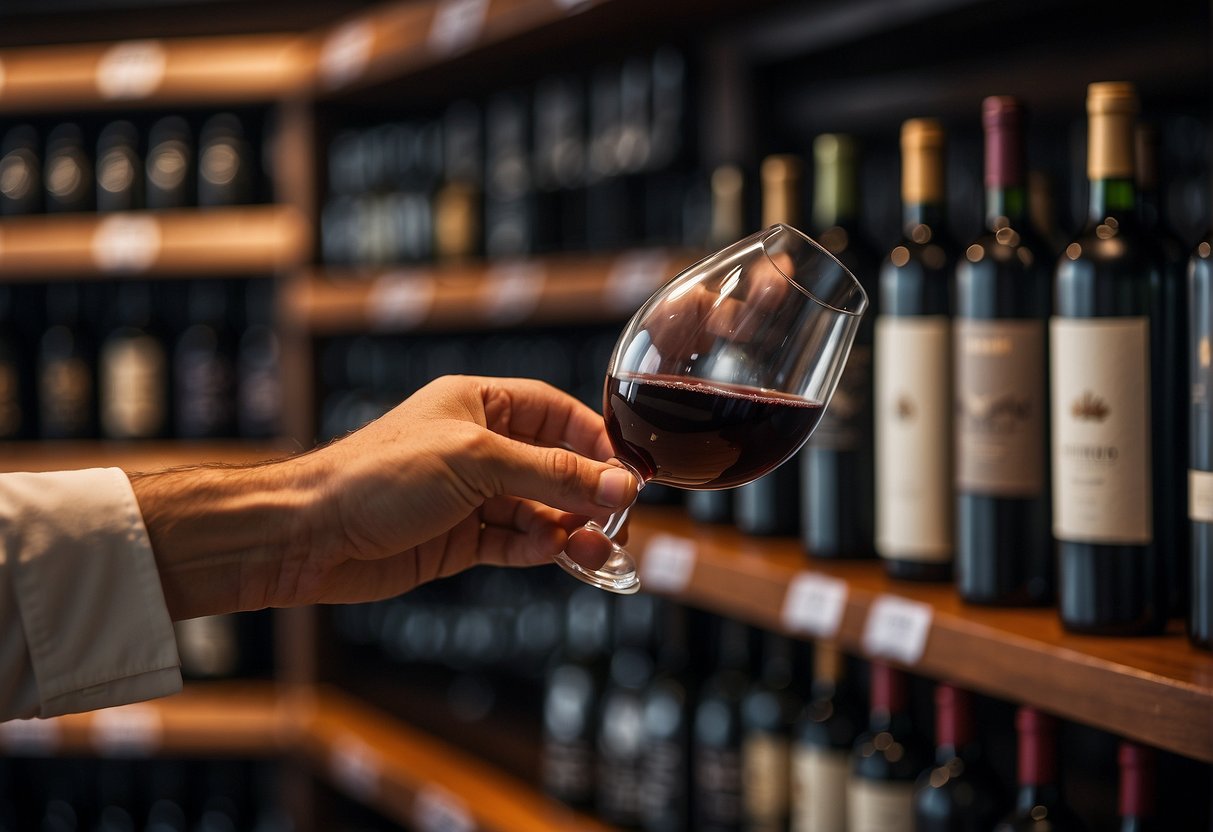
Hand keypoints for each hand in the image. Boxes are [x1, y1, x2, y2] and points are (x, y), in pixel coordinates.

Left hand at [131, 376, 636, 619]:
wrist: (308, 536)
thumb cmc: (377, 476)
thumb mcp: (477, 461)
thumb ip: (553, 475)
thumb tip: (619, 487)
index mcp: (478, 404)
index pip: (556, 414)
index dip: (594, 441)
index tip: (628, 473)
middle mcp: (477, 447)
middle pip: (554, 466)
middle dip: (588, 493)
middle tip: (619, 520)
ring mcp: (469, 496)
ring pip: (540, 511)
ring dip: (571, 530)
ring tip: (598, 550)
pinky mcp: (458, 540)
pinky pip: (516, 543)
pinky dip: (541, 551)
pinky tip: (560, 556)